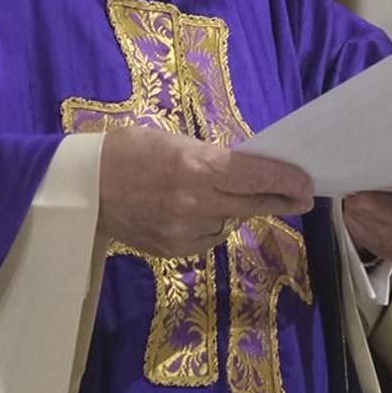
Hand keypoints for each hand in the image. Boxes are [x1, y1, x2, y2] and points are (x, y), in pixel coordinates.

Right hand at [97, 128, 314, 257]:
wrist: (83, 188)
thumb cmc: (127, 151)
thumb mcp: (174, 141)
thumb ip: (211, 158)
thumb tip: (247, 170)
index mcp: (196, 166)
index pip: (256, 176)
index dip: (286, 180)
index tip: (307, 183)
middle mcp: (195, 203)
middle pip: (252, 204)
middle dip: (280, 200)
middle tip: (301, 197)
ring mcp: (184, 231)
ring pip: (228, 223)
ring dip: (232, 210)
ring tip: (211, 193)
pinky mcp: (173, 251)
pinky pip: (207, 238)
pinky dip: (208, 225)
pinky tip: (189, 211)